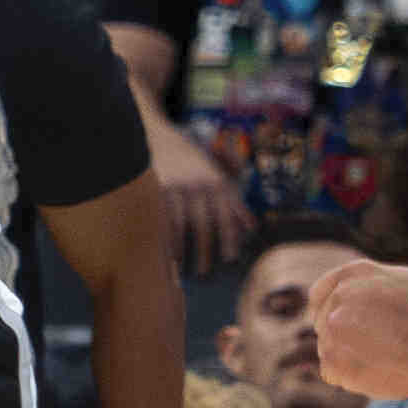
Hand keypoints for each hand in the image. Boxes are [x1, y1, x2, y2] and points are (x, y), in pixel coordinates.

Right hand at [148, 116, 249, 276]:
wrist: (157, 134)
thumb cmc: (190, 160)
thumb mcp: (216, 174)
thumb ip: (234, 200)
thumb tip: (250, 227)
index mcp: (217, 182)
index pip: (226, 215)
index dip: (229, 238)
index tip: (230, 259)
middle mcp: (200, 183)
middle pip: (205, 223)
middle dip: (206, 250)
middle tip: (205, 273)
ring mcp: (178, 185)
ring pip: (182, 223)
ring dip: (182, 248)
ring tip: (182, 269)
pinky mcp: (158, 187)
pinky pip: (162, 217)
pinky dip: (164, 236)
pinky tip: (164, 251)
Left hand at [313, 259, 407, 399]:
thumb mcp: (401, 280)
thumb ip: (369, 284)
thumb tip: (350, 291)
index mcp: (353, 274)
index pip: (319, 295)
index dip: (327, 311)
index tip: (339, 325)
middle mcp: (337, 298)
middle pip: (323, 324)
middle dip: (342, 336)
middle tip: (375, 345)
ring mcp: (332, 329)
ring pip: (328, 350)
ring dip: (348, 357)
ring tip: (382, 357)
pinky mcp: (333, 360)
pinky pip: (331, 373)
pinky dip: (348, 377)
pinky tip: (374, 372)